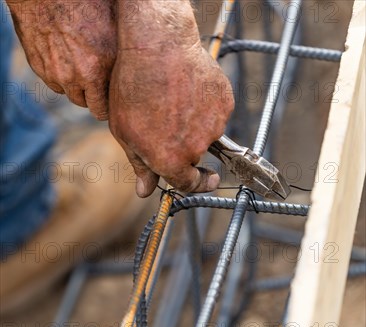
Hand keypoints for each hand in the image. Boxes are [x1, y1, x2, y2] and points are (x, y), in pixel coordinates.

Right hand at [7, 0, 116, 119]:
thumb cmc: (87, 3)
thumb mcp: (114, 27)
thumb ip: (119, 57)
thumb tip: (131, 74)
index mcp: (99, 68)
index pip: (103, 109)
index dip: (108, 107)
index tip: (112, 101)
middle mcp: (77, 76)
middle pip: (87, 104)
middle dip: (93, 98)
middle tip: (99, 85)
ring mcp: (57, 73)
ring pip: (69, 94)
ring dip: (76, 87)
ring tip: (82, 68)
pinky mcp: (40, 67)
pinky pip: (54, 82)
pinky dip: (60, 76)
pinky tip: (65, 59)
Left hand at [108, 0, 233, 196]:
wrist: (157, 46)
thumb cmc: (133, 88)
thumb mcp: (126, 132)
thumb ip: (140, 165)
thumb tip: (145, 190)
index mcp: (170, 160)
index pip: (189, 184)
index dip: (196, 183)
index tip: (206, 180)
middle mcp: (195, 148)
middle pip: (194, 156)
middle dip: (183, 146)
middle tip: (167, 120)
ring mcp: (213, 125)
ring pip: (206, 133)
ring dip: (194, 123)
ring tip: (174, 99)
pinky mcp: (224, 102)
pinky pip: (217, 112)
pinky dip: (206, 105)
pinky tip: (188, 90)